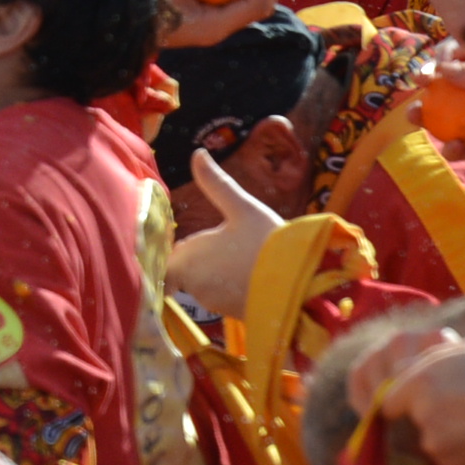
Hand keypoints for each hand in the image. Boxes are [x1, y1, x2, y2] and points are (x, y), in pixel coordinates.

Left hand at [160, 152, 289, 319]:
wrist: (299, 287)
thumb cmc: (268, 243)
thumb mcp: (243, 207)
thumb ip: (216, 183)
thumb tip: (197, 153)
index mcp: (189, 257)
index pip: (165, 256)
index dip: (173, 247)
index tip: (188, 238)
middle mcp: (193, 283)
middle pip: (183, 268)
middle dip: (196, 257)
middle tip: (222, 241)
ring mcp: (211, 301)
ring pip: (202, 281)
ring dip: (213, 269)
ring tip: (239, 254)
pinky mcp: (229, 312)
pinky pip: (219, 294)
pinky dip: (228, 283)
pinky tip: (248, 271)